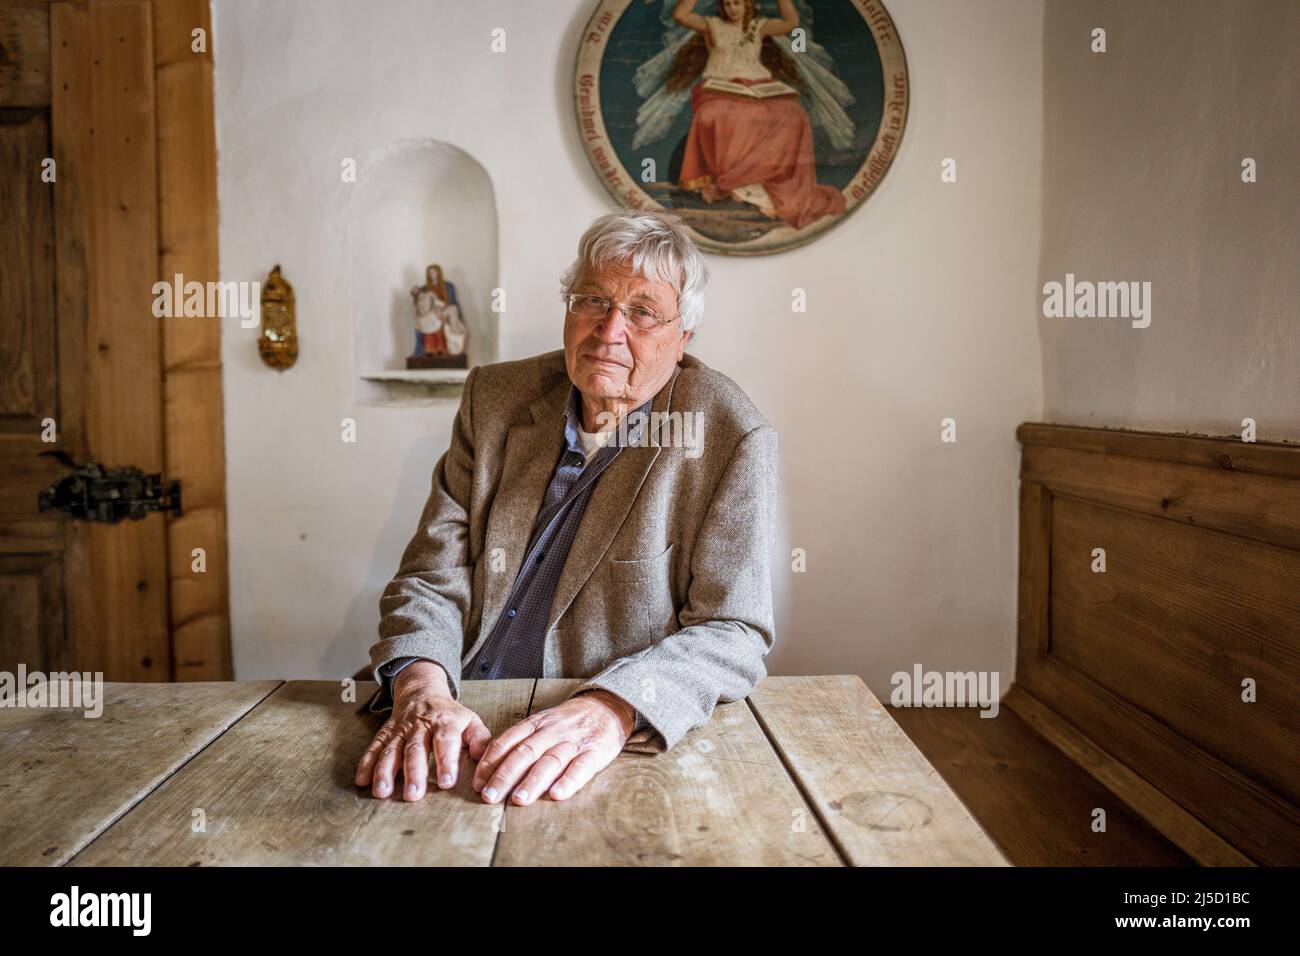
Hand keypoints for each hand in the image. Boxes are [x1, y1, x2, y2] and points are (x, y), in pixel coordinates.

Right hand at [354, 661, 490, 800]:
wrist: (422, 691)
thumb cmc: (450, 714)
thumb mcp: (470, 720)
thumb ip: (480, 739)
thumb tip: (485, 758)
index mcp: (445, 721)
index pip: (445, 741)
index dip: (446, 762)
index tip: (446, 782)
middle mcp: (420, 725)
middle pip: (415, 749)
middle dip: (413, 772)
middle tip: (413, 795)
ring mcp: (400, 729)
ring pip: (391, 749)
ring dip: (385, 771)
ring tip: (382, 792)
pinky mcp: (385, 732)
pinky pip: (374, 746)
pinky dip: (366, 763)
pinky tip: (361, 780)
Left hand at [471, 689, 633, 805]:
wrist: (606, 707)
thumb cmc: (567, 722)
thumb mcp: (541, 723)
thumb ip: (519, 741)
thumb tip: (488, 766)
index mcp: (536, 724)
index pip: (508, 742)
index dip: (491, 762)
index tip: (478, 782)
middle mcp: (552, 732)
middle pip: (525, 753)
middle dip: (505, 776)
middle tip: (490, 796)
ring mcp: (574, 742)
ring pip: (550, 761)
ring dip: (532, 782)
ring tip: (518, 800)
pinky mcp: (595, 752)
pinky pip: (581, 767)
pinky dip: (569, 781)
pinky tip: (557, 795)